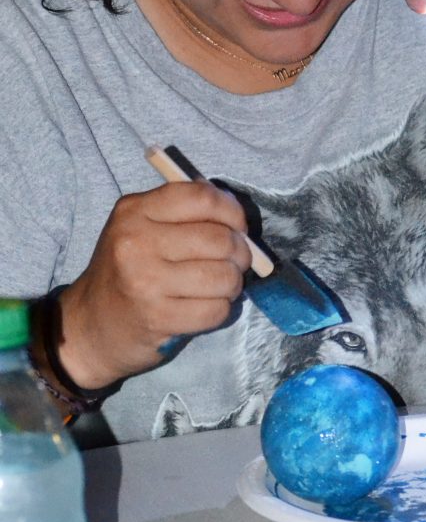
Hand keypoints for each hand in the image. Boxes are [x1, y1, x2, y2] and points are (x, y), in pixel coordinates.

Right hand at [56, 182, 251, 388]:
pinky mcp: (157, 318)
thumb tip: (236, 213)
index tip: (237, 226)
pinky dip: (221, 309)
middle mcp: (136, 242)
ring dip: (233, 283)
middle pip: (220, 239)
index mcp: (135, 210)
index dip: (232, 211)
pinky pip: (216, 310)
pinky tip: (207, 306)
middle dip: (241, 252)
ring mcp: (146, 282)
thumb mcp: (141, 226)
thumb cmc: (127, 269)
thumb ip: (184, 211)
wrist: (89, 323)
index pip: (202, 197)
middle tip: (237, 261)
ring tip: (222, 284)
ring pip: (223, 276)